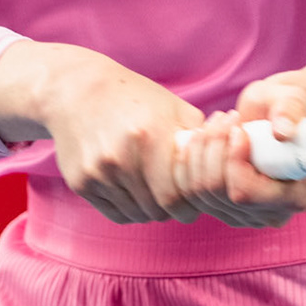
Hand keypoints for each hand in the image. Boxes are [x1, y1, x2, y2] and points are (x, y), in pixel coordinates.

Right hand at [0, 42, 204, 224]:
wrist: (75, 90)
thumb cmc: (133, 97)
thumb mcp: (173, 107)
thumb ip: (201, 139)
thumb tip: (230, 165)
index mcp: (150, 137)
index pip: (178, 197)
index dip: (191, 203)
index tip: (195, 197)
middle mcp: (121, 158)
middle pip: (159, 210)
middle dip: (173, 208)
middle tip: (179, 197)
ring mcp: (98, 172)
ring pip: (138, 215)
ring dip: (151, 209)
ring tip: (155, 188)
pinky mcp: (80, 182)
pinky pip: (115, 213)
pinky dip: (129, 208)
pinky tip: (134, 189)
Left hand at [172, 110, 305, 228]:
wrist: (272, 117)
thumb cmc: (286, 108)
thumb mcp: (292, 101)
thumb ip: (290, 111)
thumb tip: (282, 132)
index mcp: (294, 197)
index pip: (246, 193)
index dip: (233, 160)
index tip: (238, 129)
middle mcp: (269, 215)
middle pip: (218, 193)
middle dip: (214, 149)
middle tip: (224, 118)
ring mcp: (242, 215)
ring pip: (200, 192)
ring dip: (200, 151)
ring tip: (215, 122)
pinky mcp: (221, 208)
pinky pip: (190, 192)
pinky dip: (187, 162)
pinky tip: (197, 137)